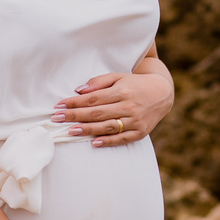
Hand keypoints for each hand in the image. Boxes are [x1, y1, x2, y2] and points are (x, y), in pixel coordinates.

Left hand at [51, 71, 173, 146]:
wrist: (162, 93)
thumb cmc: (134, 84)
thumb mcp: (118, 77)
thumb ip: (99, 82)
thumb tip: (79, 90)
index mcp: (122, 91)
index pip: (93, 98)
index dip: (75, 103)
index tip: (59, 106)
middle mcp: (128, 106)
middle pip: (97, 113)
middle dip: (75, 116)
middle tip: (56, 119)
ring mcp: (135, 121)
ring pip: (107, 127)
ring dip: (87, 130)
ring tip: (70, 131)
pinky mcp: (140, 132)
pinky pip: (122, 138)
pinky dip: (108, 141)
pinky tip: (94, 143)